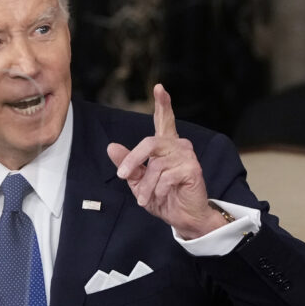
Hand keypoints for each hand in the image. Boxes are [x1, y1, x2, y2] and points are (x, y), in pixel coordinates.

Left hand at [106, 84, 228, 239]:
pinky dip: (157, 191)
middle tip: (122, 176)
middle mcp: (178, 146)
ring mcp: (187, 156)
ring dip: (145, 186)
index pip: (164, 120)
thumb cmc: (163, 198)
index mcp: (166, 146)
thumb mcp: (139, 181)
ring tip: (144, 199)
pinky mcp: (193, 169)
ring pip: (156, 165)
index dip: (162, 104)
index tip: (159, 87)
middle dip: (133, 160)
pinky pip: (166, 177)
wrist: (182, 217)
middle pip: (150, 142)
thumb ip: (128, 164)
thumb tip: (111, 146)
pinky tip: (160, 197)